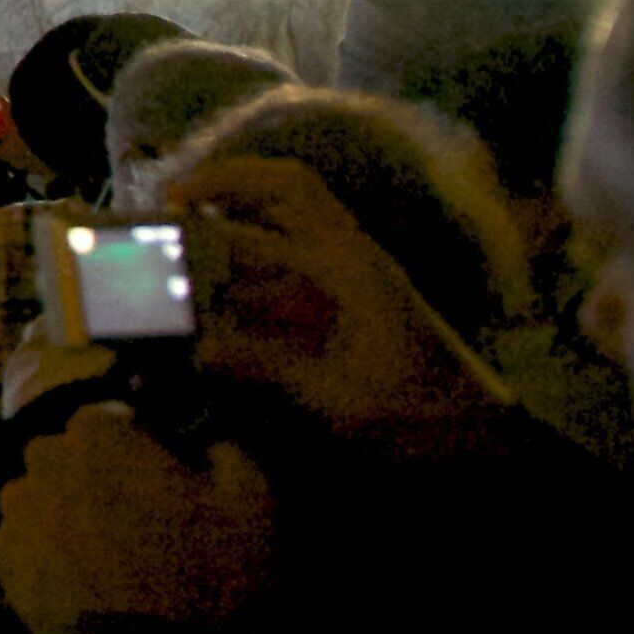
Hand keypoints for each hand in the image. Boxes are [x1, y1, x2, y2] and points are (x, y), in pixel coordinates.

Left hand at [0, 402, 276, 633]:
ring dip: (67, 514)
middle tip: (139, 523)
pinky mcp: (1, 563)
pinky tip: (82, 583)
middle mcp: (43, 461)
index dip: (141, 447)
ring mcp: (15, 512)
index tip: (167, 482)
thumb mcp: (255, 506)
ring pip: (42, 497)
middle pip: (70, 456)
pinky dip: (46, 554)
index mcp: (98, 433)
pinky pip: (25, 541)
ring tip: (108, 557)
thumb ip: (232, 451)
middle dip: (96, 477)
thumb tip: (214, 439)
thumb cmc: (204, 577)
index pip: (112, 419)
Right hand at [167, 157, 516, 449]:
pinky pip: (282, 292)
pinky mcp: (344, 325)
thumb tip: (194, 348)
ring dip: (224, 256)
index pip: (289, 189)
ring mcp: (347, 293)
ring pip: (275, 250)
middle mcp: (346, 266)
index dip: (229, 178)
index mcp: (349, 265)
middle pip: (276, 208)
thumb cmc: (417, 423)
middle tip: (156, 233)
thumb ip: (266, 372)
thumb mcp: (338, 403)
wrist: (477, 455)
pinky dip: (241, 298)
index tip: (175, 197)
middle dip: (215, 210)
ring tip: (167, 279)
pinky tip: (208, 328)